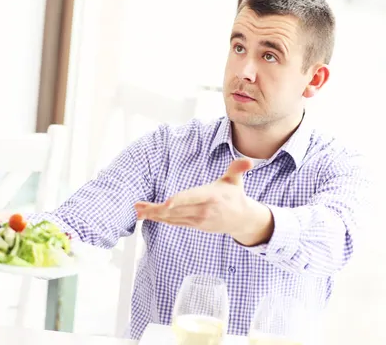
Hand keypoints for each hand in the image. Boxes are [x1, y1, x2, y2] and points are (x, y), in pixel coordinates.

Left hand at [135, 159, 273, 245]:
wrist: (241, 220)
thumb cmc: (235, 196)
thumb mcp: (236, 180)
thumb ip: (238, 168)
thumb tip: (248, 160)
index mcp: (211, 196)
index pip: (193, 197)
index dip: (180, 200)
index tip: (166, 203)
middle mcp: (203, 210)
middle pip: (176, 210)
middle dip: (156, 209)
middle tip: (138, 206)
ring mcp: (197, 220)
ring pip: (171, 218)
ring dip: (153, 214)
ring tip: (137, 209)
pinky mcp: (193, 225)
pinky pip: (173, 222)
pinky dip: (159, 219)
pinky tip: (146, 215)